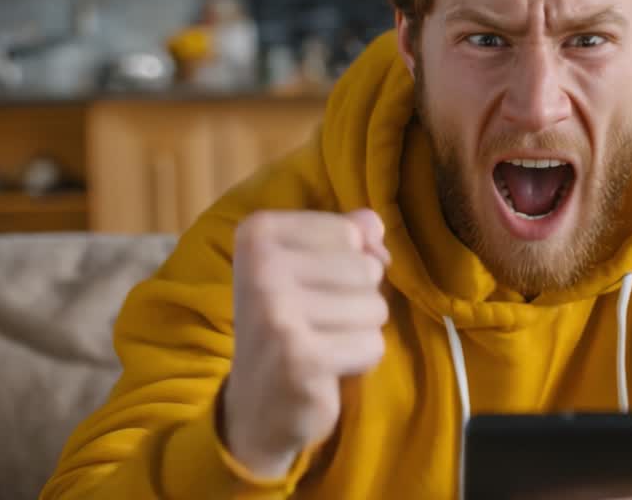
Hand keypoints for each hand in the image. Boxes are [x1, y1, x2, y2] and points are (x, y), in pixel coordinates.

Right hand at [222, 209, 389, 477]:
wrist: (256, 407)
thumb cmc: (289, 325)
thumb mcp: (310, 269)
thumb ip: (345, 236)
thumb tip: (374, 223)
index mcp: (258, 233)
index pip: (351, 232)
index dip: (348, 263)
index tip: (308, 289)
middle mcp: (261, 267)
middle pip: (367, 268)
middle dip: (358, 300)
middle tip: (315, 323)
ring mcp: (277, 314)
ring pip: (375, 306)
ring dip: (359, 332)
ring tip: (320, 345)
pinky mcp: (301, 358)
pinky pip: (372, 345)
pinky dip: (359, 361)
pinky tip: (325, 370)